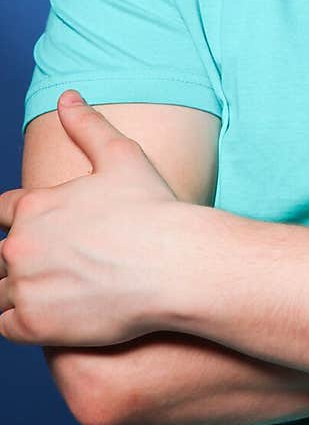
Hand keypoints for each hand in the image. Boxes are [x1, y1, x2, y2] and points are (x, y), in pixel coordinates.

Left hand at [0, 91, 181, 345]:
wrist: (175, 265)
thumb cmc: (154, 210)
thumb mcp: (121, 156)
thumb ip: (87, 125)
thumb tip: (66, 97)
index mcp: (35, 205)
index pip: (3, 212)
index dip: (19, 220)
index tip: (42, 232)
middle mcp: (21, 245)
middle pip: (1, 256)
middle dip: (20, 260)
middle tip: (54, 267)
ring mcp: (25, 287)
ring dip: (18, 294)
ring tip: (52, 295)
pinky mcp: (34, 326)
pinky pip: (5, 328)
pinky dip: (21, 324)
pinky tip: (51, 319)